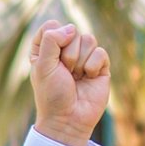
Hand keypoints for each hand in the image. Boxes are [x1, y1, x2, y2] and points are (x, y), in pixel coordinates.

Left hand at [28, 20, 110, 145]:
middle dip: (68, 53)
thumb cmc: (52, 94)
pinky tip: (88, 78)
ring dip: (80, 60)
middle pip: (72, 31)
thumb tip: (71, 29)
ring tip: (76, 77)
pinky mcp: (100, 66)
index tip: (48, 58)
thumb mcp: (43, 66)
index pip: (52, 25)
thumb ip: (51, 40)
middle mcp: (65, 50)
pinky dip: (93, 66)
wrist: (68, 119)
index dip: (52, 38)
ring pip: (89, 39)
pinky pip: (101, 52)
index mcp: (47, 49)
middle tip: (65, 73)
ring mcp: (84, 58)